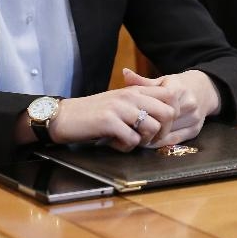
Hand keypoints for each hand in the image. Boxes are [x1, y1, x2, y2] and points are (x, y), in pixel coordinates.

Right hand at [44, 84, 178, 151]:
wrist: (64, 116)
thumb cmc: (94, 113)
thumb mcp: (120, 102)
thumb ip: (140, 104)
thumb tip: (165, 116)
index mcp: (136, 90)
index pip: (170, 95)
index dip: (172, 114)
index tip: (161, 128)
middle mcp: (131, 96)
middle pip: (168, 113)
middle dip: (162, 132)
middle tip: (147, 139)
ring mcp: (120, 108)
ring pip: (152, 128)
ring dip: (143, 141)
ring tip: (127, 141)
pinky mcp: (109, 121)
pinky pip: (132, 140)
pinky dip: (126, 147)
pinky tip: (114, 143)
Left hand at [122, 68, 220, 146]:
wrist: (205, 89)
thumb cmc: (178, 85)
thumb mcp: (162, 81)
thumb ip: (142, 81)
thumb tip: (124, 72)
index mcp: (179, 88)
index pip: (161, 104)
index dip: (146, 113)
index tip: (133, 117)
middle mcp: (190, 103)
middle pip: (165, 120)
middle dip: (148, 127)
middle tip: (131, 131)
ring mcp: (195, 117)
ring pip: (169, 133)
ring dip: (153, 137)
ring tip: (138, 137)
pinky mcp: (196, 129)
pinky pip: (176, 141)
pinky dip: (162, 143)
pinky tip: (151, 142)